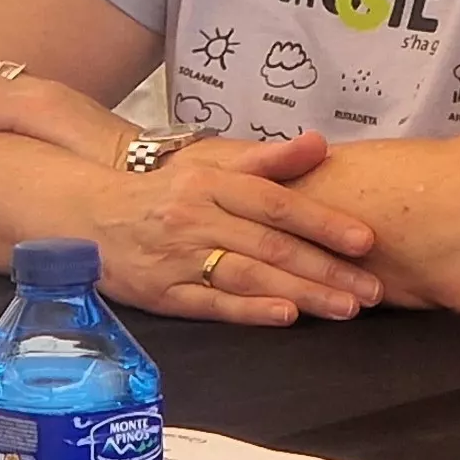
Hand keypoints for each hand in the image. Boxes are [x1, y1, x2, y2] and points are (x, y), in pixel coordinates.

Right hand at [81, 134, 380, 326]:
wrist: (88, 215)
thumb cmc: (164, 193)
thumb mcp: (211, 166)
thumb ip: (268, 160)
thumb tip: (319, 144)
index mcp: (212, 183)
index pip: (277, 202)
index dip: (324, 222)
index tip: (366, 241)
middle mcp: (197, 217)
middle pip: (271, 244)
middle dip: (326, 269)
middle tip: (372, 289)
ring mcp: (179, 257)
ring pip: (249, 275)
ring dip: (301, 293)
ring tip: (345, 307)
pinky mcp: (163, 293)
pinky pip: (212, 303)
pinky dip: (250, 310)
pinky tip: (284, 315)